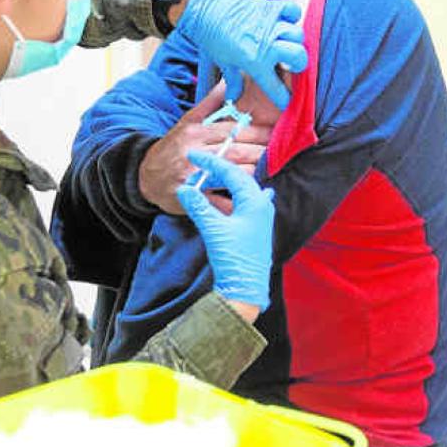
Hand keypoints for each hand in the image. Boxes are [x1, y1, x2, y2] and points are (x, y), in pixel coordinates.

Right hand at [139, 84, 271, 214]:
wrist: (146, 176)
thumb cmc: (171, 148)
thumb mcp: (186, 122)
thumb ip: (209, 104)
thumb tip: (227, 83)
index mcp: (195, 133)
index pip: (232, 131)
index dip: (256, 132)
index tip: (274, 132)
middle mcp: (194, 153)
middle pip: (235, 151)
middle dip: (260, 151)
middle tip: (279, 151)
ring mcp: (193, 176)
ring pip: (230, 173)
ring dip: (253, 172)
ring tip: (269, 170)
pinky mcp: (192, 196)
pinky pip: (217, 200)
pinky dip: (234, 200)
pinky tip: (249, 197)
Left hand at [176, 0, 306, 109]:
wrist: (204, 10)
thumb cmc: (212, 38)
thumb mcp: (224, 63)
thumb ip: (233, 81)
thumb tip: (232, 98)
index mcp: (256, 63)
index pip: (276, 87)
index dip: (283, 98)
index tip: (285, 100)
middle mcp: (268, 44)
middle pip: (300, 57)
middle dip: (299, 65)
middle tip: (290, 65)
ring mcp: (271, 25)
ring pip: (298, 35)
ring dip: (294, 41)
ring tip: (285, 43)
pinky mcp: (271, 7)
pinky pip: (293, 11)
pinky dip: (292, 16)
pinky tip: (284, 22)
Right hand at [177, 151, 274, 316]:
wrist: (245, 289)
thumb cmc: (234, 258)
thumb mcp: (213, 229)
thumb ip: (198, 206)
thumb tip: (184, 188)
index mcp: (255, 201)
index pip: (231, 173)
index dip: (211, 162)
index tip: (194, 156)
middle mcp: (262, 205)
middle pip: (239, 178)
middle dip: (218, 170)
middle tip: (198, 166)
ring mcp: (261, 216)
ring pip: (242, 189)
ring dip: (225, 182)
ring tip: (208, 178)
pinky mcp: (255, 227)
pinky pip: (244, 202)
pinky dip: (231, 195)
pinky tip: (231, 195)